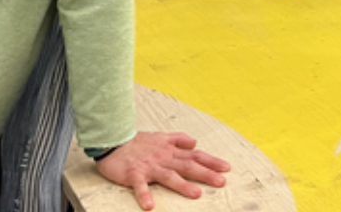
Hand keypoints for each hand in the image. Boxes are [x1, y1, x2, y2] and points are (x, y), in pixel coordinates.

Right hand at [95, 131, 229, 210]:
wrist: (113, 140)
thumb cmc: (137, 142)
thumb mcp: (161, 136)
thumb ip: (178, 139)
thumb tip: (195, 142)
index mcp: (170, 150)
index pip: (195, 155)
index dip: (211, 161)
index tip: (227, 168)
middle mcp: (163, 158)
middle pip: (187, 165)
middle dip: (205, 173)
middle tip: (221, 181)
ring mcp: (149, 167)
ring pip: (168, 176)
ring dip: (182, 185)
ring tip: (196, 194)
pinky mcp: (133, 174)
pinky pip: (139, 186)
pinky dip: (144, 195)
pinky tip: (150, 206)